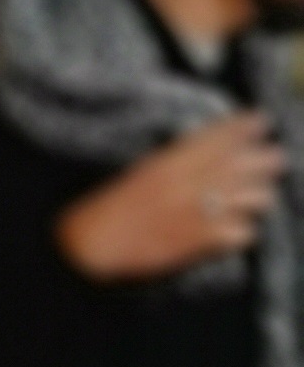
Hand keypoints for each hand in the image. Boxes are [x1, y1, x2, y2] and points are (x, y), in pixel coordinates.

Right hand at [57, 111, 284, 280]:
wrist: (90, 246)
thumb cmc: (109, 208)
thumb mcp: (140, 173)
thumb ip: (176, 162)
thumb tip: (212, 152)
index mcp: (169, 162)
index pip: (218, 137)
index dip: (244, 127)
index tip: (261, 120)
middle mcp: (189, 183)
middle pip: (246, 164)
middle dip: (267, 160)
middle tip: (275, 159)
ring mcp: (198, 212)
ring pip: (254, 198)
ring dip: (258, 196)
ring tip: (256, 196)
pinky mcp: (201, 241)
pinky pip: (243, 233)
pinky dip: (243, 231)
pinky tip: (236, 230)